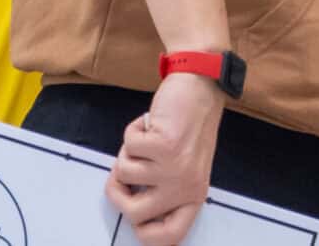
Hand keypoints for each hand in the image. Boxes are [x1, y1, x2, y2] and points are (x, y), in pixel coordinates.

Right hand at [106, 71, 221, 245]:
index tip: (133, 220)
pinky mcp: (164, 145)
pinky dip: (131, 132)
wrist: (201, 87)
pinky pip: (127, 147)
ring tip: (147, 139)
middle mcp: (186, 186)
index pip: (169, 237)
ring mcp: (175, 167)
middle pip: (133, 214)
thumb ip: (165, 191)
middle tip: (123, 170)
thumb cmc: (189, 126)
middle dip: (117, 191)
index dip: (144, 234)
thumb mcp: (186, 167)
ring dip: (127, 152)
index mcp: (194, 196)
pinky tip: (150, 123)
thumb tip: (132, 215)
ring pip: (123, 174)